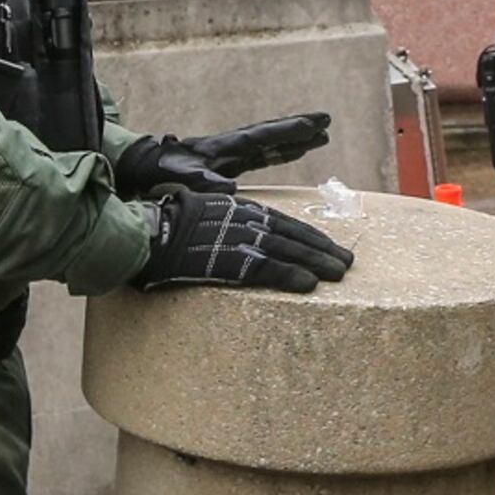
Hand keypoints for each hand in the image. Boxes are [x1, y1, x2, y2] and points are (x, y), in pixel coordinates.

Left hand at [112, 113, 331, 199]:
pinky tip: (295, 151)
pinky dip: (282, 151)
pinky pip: (263, 154)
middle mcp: (233, 145)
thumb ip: (205, 182)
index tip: (314, 125)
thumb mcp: (184, 178)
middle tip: (327, 119)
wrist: (146, 166)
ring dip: (295, 138)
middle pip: (272, 132)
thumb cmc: (164, 172)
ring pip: (271, 142)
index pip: (263, 137)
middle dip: (299, 127)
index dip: (288, 132)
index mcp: (225, 147)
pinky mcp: (230, 162)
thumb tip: (229, 189)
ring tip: (322, 135)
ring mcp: (232, 152)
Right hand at [130, 185, 355, 293]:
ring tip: (340, 273)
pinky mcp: (229, 261)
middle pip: (293, 235)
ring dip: (317, 262)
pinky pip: (266, 269)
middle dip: (322, 249)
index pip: (283, 222)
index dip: (309, 236)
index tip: (329, 246)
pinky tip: (309, 285)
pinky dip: (290, 276)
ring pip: (287, 251)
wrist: (146, 232)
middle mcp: (245, 221)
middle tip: (348, 262)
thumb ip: (226, 224)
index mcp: (240, 209)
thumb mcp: (204, 215)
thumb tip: (239, 240)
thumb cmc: (166, 226)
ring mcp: (239, 240)